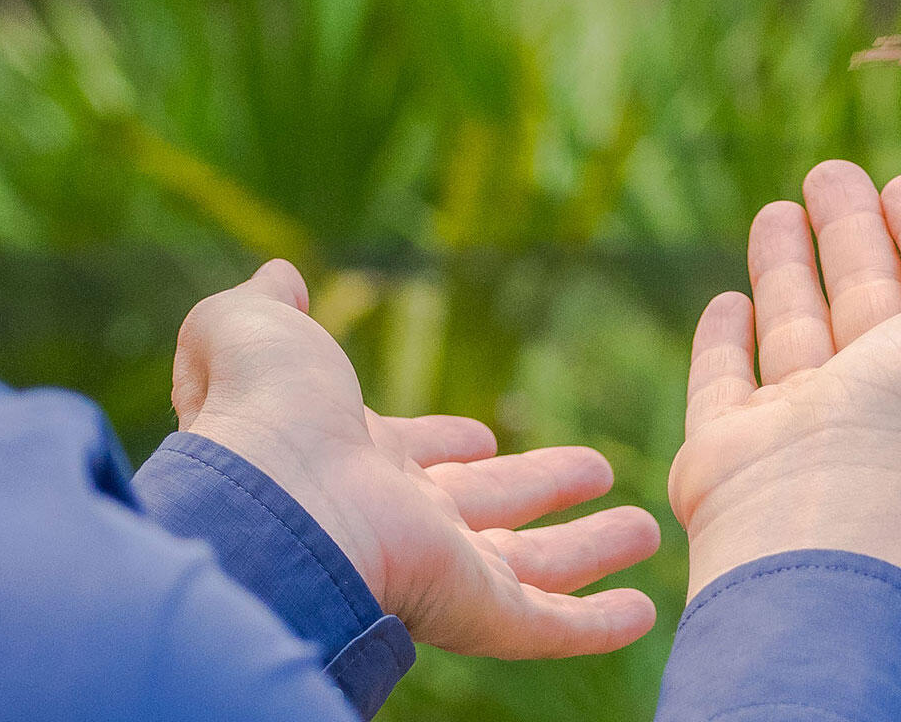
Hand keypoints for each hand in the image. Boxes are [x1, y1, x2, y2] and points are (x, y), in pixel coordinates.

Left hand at [169, 262, 658, 656]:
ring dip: (589, 548)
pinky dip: (596, 624)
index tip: (482, 435)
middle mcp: (399, 517)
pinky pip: (544, 624)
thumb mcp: (255, 330)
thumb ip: (264, 306)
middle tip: (595, 470)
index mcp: (353, 455)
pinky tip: (641, 611)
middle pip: (489, 505)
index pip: (415, 454)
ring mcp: (438, 568)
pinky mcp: (471, 610)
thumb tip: (278, 276)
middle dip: (540, 486)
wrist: (270, 498)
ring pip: (532, 565)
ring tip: (645, 529)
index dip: (448, 443)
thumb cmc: (261, 412)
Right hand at [668, 161, 900, 598]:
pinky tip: (728, 301)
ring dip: (789, 271)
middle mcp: (891, 411)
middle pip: (872, 303)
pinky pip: (728, 383)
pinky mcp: (735, 445)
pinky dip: (727, 344)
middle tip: (829, 174)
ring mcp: (808, 431)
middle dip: (854, 235)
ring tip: (778, 208)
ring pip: (800, 332)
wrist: (828, 500)